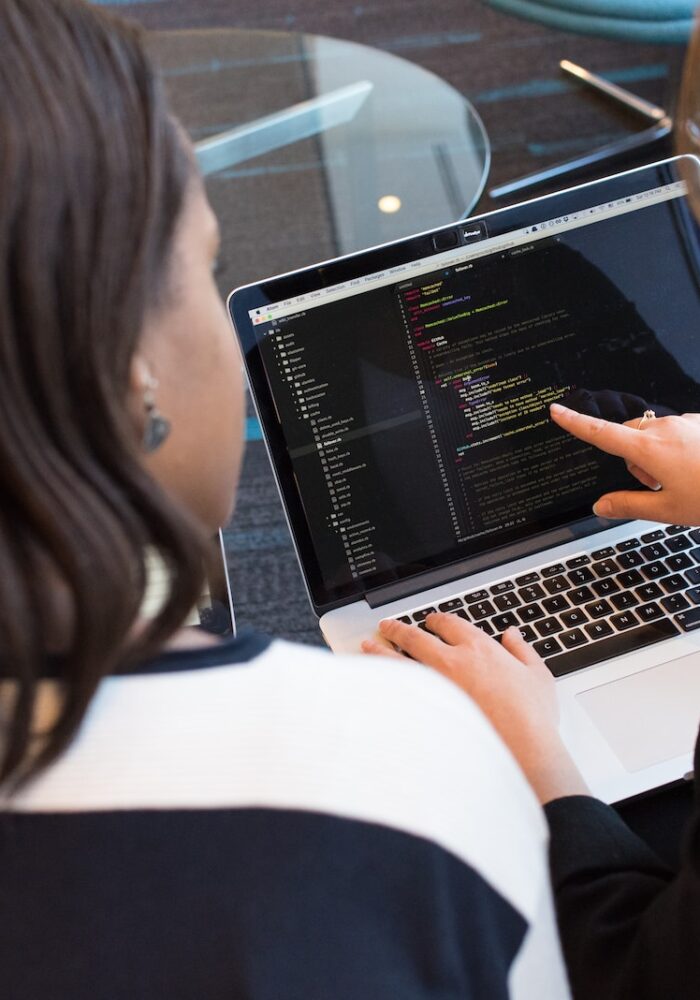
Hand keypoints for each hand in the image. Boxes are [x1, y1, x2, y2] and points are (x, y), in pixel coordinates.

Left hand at [362, 614, 587, 803]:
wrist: (521, 751)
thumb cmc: (531, 717)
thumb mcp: (537, 676)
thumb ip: (522, 650)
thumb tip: (512, 635)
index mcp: (479, 648)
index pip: (449, 624)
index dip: (437, 620)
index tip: (431, 621)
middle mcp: (451, 661)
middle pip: (415, 637)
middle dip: (398, 629)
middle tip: (387, 626)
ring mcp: (434, 687)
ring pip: (398, 661)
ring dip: (381, 650)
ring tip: (368, 646)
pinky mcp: (425, 711)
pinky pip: (398, 690)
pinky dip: (383, 683)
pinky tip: (375, 682)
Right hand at [551, 404, 699, 525]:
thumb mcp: (668, 510)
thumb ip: (629, 505)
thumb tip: (600, 507)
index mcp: (650, 449)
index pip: (601, 433)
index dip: (575, 422)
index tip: (557, 411)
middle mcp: (666, 428)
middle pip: (630, 436)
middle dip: (635, 458)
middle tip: (657, 484)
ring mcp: (686, 421)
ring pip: (656, 434)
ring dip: (659, 453)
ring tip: (684, 478)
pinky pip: (679, 430)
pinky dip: (680, 446)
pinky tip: (695, 465)